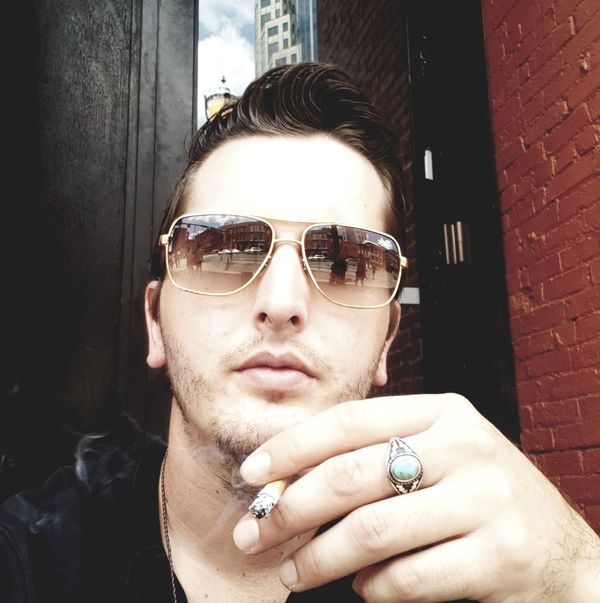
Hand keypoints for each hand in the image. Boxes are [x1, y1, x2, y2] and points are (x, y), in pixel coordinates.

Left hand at [235, 394, 599, 601]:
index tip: (253, 473)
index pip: (350, 421)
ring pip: (371, 531)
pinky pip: (407, 578)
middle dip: (289, 508)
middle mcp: (466, 446)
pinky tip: (362, 587)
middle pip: (351, 475)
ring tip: (291, 571)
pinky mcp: (500, 556)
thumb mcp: (435, 457)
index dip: (293, 446)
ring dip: (318, 558)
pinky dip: (371, 587)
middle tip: (255, 533)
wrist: (562, 552)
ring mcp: (487, 499)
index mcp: (443, 411)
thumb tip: (286, 482)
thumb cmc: (478, 496)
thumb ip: (373, 460)